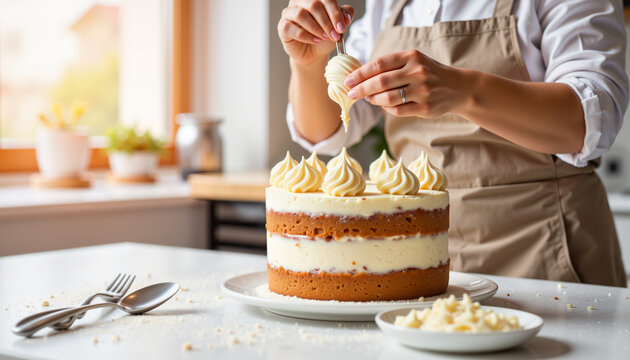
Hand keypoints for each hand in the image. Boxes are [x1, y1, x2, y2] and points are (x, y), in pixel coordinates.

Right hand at [278, 0, 354, 64]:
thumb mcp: (338, 25)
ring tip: (324, 37)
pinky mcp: (282, 27)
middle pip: (313, 5)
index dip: (335, 13)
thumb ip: (345, 15)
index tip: (342, 28)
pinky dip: (305, 36)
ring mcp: (289, 13)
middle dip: (327, 22)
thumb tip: (346, 17)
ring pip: (301, 14)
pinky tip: (315, 40)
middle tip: (335, 35)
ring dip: (316, 28)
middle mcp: (299, 1)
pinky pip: (291, 28)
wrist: (314, 52)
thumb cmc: (324, 35)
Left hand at [345, 50, 472, 117]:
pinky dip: (386, 108)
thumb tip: (361, 76)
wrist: (457, 87)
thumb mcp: (413, 61)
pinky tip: (382, 105)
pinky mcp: (424, 107)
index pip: (379, 64)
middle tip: (351, 93)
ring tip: (366, 98)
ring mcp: (422, 90)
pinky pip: (397, 110)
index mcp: (411, 57)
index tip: (348, 79)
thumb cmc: (428, 73)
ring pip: (387, 97)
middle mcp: (417, 72)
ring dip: (372, 99)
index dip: (360, 73)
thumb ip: (391, 66)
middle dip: (361, 88)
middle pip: (380, 81)